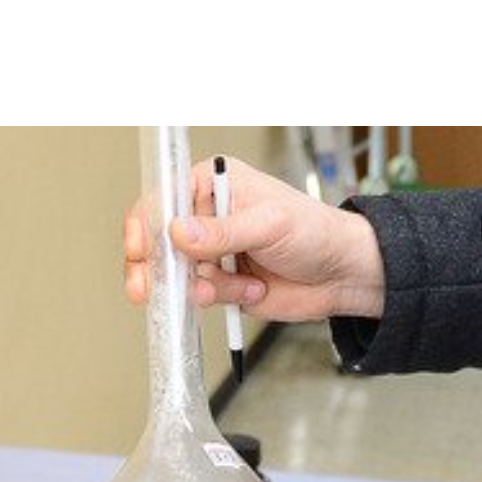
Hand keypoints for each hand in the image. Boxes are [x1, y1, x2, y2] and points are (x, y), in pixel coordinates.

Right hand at [123, 156, 385, 323]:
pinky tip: (251, 290)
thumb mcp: (268, 225)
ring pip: (177, 274)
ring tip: (237, 286)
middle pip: (158, 240)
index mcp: (214, 183)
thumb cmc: (314, 232)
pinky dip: (220, 297)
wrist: (341, 275)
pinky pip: (198, 295)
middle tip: (147, 289)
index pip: (163, 198)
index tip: (139, 250)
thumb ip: (222, 232)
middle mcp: (207, 215)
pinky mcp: (218, 282)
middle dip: (159, 267)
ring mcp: (210, 251)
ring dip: (204, 285)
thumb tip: (177, 233)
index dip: (145, 224)